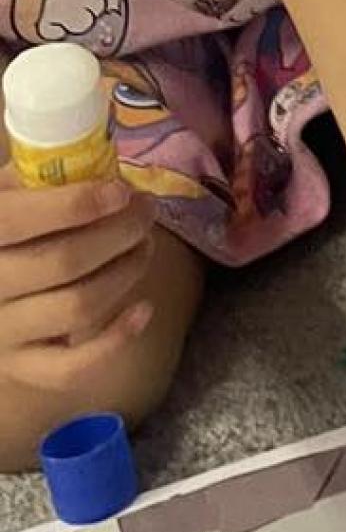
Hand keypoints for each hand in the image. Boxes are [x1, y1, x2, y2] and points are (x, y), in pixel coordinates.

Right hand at [0, 167, 155, 393]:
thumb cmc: (4, 234)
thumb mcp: (7, 197)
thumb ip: (38, 179)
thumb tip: (102, 163)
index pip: (17, 221)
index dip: (76, 205)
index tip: (121, 191)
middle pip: (63, 262)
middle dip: (119, 232)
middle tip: (146, 212)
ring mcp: (3, 333)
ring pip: (78, 307)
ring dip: (126, 272)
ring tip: (145, 245)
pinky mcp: (24, 368)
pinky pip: (73, 366)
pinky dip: (117, 338)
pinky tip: (145, 307)